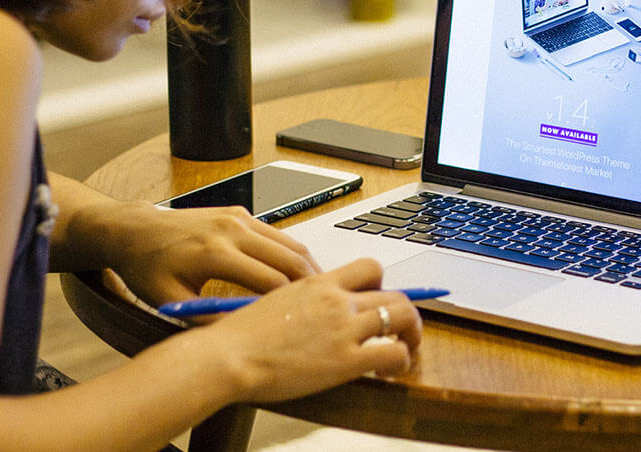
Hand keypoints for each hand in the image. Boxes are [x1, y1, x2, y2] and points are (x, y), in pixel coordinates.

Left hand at [103, 202, 321, 307]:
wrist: (136, 230)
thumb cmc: (149, 267)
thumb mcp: (171, 302)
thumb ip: (208, 319)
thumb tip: (244, 335)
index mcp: (215, 253)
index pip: (270, 282)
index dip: (292, 306)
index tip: (304, 323)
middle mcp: (232, 230)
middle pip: (290, 259)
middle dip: (312, 285)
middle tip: (327, 308)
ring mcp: (239, 218)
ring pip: (290, 243)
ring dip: (308, 268)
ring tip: (320, 293)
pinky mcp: (241, 213)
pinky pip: (277, 235)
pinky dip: (292, 254)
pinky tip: (297, 274)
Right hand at [207, 258, 422, 401]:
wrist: (228, 356)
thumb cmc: (239, 336)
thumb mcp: (275, 301)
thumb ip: (302, 301)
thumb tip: (310, 311)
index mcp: (319, 283)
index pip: (369, 268)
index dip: (383, 284)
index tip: (381, 299)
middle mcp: (337, 300)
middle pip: (394, 293)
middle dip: (405, 313)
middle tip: (402, 330)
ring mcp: (344, 328)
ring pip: (403, 317)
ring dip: (412, 334)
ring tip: (406, 349)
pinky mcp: (345, 360)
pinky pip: (394, 353)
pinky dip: (401, 361)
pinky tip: (389, 373)